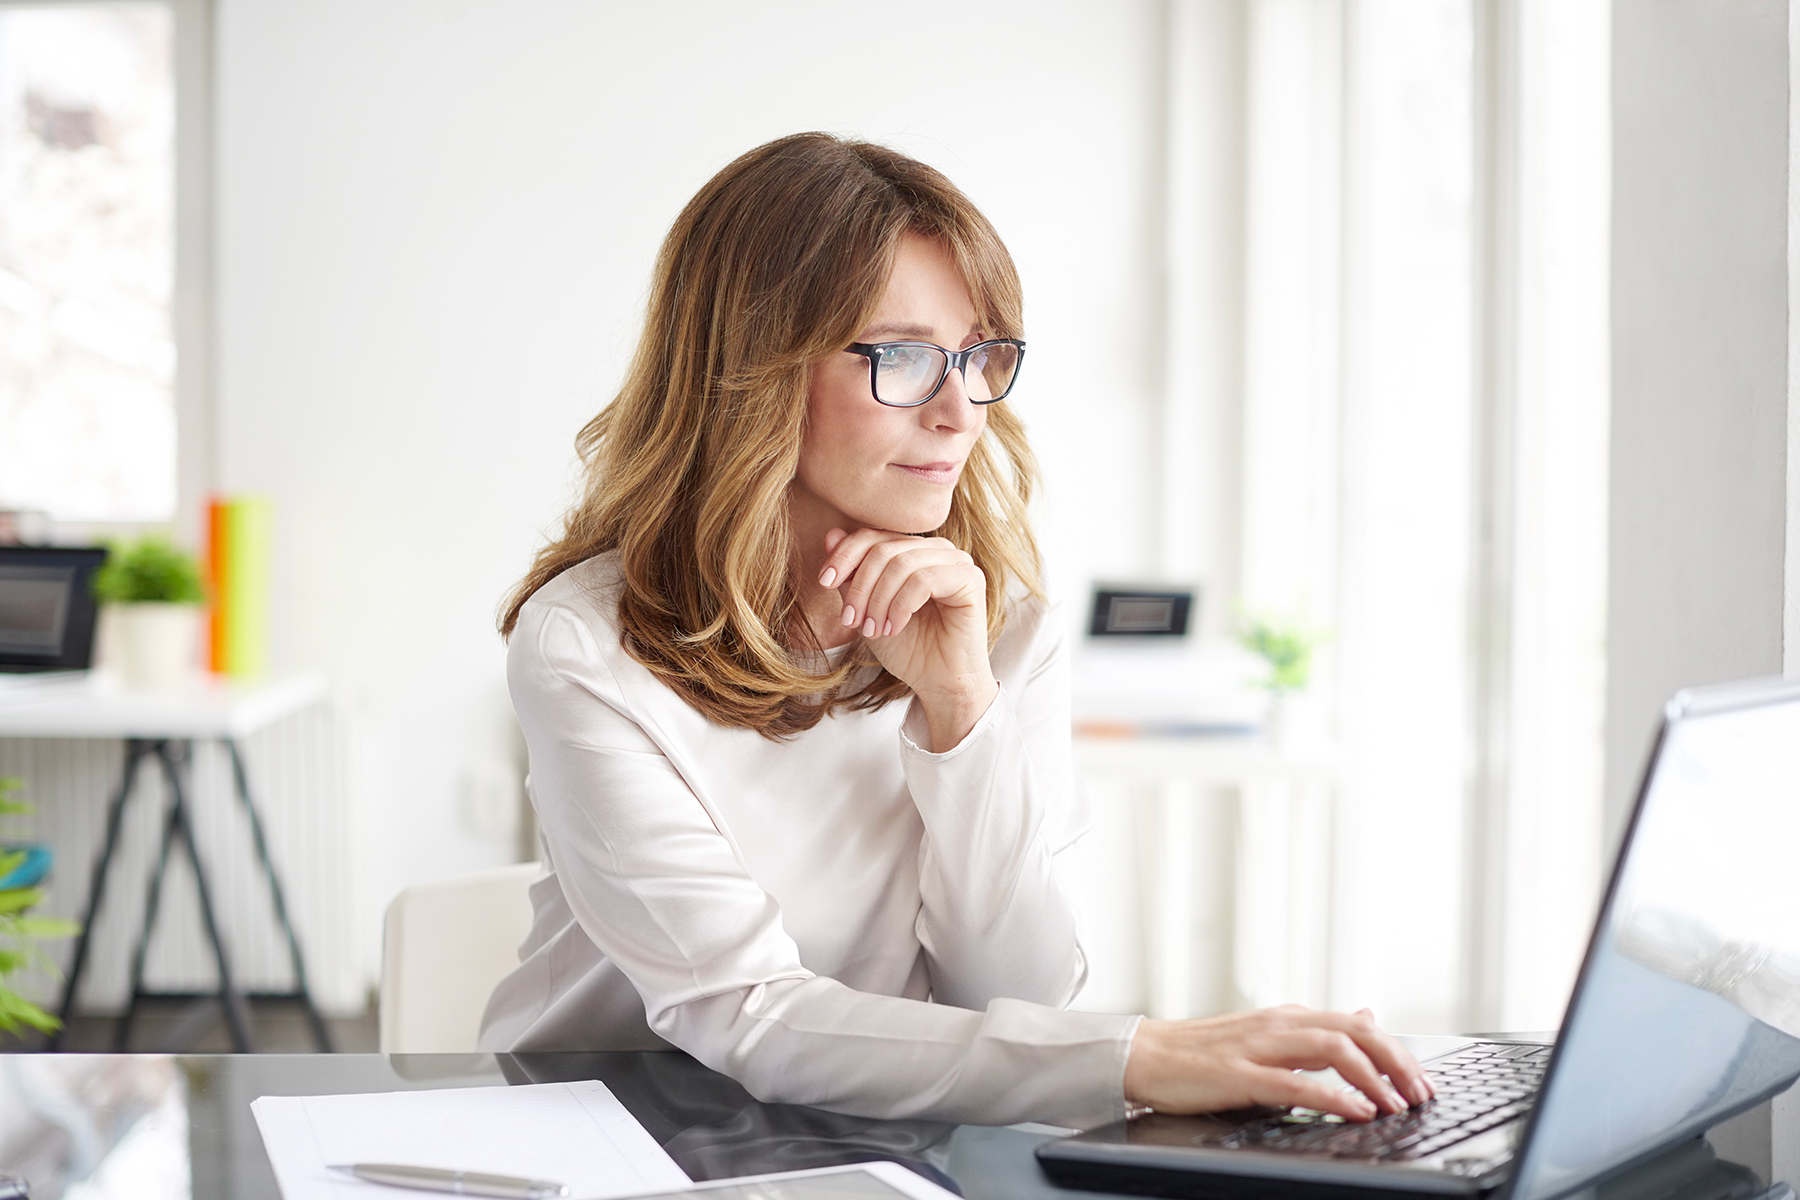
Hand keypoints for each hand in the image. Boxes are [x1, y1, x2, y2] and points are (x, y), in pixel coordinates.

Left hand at [817, 527, 996, 749]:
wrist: (939, 684)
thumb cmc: (907, 648)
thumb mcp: (866, 610)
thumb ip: (852, 575)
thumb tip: (831, 535)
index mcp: (914, 550)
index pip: (872, 536)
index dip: (844, 555)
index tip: (824, 583)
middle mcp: (937, 549)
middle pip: (884, 549)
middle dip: (860, 587)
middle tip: (851, 621)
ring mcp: (957, 561)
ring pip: (902, 563)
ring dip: (878, 600)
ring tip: (873, 630)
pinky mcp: (971, 579)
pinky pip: (924, 579)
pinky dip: (901, 606)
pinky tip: (894, 628)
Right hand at [1123, 1005, 1434, 1121]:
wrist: (1144, 1055)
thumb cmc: (1202, 1053)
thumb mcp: (1268, 1036)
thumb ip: (1316, 1031)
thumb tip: (1366, 1015)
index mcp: (1287, 1017)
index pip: (1357, 1025)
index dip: (1396, 1051)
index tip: (1421, 1080)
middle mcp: (1279, 1024)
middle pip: (1354, 1031)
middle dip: (1396, 1062)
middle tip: (1421, 1093)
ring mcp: (1259, 1047)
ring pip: (1332, 1049)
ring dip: (1373, 1077)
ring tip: (1397, 1104)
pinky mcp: (1239, 1074)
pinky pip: (1295, 1083)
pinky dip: (1332, 1097)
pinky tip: (1356, 1111)